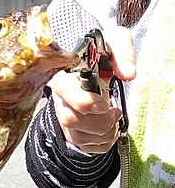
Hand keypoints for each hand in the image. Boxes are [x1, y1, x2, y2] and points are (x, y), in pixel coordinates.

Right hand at [48, 26, 135, 153]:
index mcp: (64, 76)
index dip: (84, 102)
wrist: (96, 63)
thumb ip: (122, 52)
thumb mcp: (114, 40)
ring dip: (103, 134)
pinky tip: (110, 130)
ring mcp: (64, 116)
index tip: (104, 103)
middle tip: (114, 112)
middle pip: (70, 120)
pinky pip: (85, 146)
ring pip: (77, 136)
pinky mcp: (73, 130)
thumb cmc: (102, 52)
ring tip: (115, 121)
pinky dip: (103, 144)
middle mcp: (60, 98)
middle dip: (98, 123)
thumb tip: (128, 74)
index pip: (64, 92)